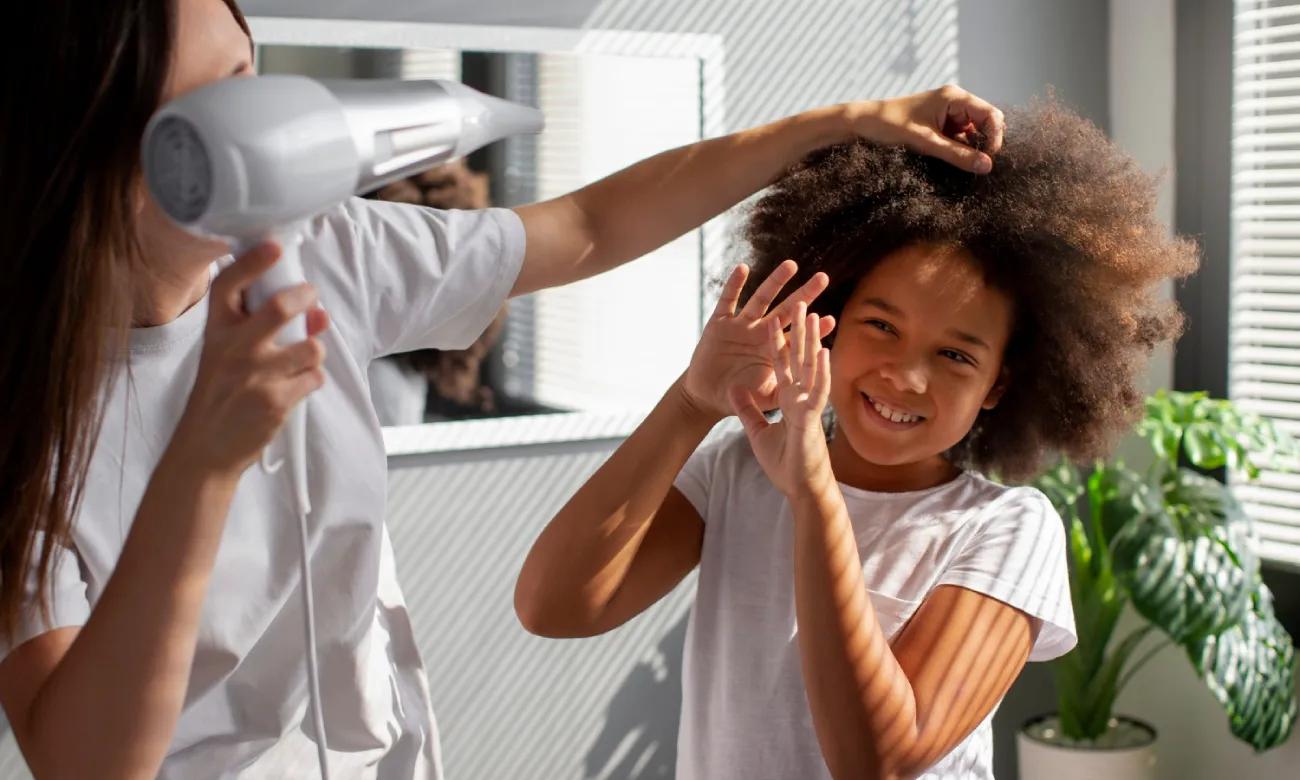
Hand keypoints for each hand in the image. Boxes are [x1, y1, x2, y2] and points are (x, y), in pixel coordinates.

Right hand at [171, 242, 329, 477]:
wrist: (206, 448)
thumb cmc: (220, 396)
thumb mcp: (224, 355)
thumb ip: (262, 330)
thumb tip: (315, 312)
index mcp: (216, 332)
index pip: (229, 285)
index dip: (253, 262)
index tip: (273, 247)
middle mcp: (234, 349)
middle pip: (279, 308)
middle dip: (304, 297)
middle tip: (312, 296)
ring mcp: (256, 375)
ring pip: (310, 347)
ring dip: (315, 351)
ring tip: (302, 361)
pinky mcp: (275, 401)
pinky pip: (314, 378)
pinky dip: (312, 381)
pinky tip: (295, 388)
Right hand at [679, 260, 834, 421]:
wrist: (708, 397)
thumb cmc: (740, 396)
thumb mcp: (767, 397)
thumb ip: (787, 394)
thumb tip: (811, 396)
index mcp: (774, 349)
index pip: (799, 336)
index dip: (814, 329)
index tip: (831, 320)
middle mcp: (761, 332)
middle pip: (787, 310)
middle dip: (804, 295)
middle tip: (823, 278)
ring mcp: (740, 326)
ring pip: (761, 299)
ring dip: (775, 282)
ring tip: (791, 266)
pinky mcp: (719, 323)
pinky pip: (728, 300)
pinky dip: (734, 285)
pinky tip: (743, 268)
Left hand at [730, 302, 833, 496]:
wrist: (800, 488)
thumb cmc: (785, 464)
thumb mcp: (757, 432)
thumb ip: (748, 410)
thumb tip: (735, 389)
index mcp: (789, 399)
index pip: (782, 364)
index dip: (778, 341)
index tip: (776, 318)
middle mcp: (801, 397)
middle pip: (799, 358)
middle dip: (798, 331)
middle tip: (801, 301)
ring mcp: (809, 406)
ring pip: (811, 367)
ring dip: (812, 341)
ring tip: (814, 314)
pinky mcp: (812, 419)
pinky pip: (817, 392)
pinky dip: (820, 372)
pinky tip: (823, 351)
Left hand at [847, 84, 1004, 173]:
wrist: (862, 124)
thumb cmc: (889, 126)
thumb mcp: (926, 143)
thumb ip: (957, 155)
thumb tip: (987, 166)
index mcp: (954, 97)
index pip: (991, 115)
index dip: (995, 137)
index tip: (988, 160)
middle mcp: (954, 103)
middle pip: (986, 123)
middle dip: (985, 144)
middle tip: (978, 166)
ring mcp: (947, 115)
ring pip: (973, 134)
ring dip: (971, 150)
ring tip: (963, 165)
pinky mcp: (939, 127)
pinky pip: (959, 140)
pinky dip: (959, 151)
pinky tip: (953, 162)